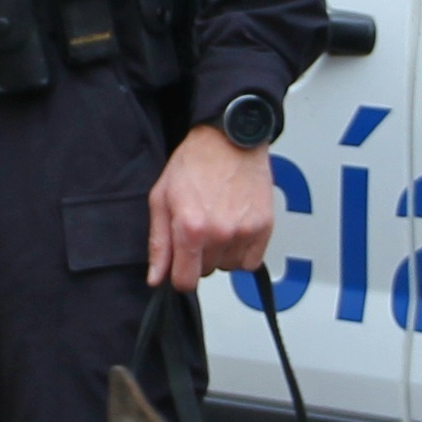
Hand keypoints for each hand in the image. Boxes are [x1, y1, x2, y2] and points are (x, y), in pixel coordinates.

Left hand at [146, 129, 276, 293]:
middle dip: (199, 256)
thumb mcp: (161, 199)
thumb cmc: (194, 163)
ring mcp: (245, 231)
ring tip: (219, 222)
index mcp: (190, 228)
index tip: (180, 264)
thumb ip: (158, 243)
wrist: (229, 139)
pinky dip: (243, 252)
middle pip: (207, 272)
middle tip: (200, 227)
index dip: (179, 275)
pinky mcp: (265, 227)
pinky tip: (235, 229)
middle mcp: (220, 233)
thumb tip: (156, 278)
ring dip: (222, 253)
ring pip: (229, 267)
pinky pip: (251, 261)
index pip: (185, 282)